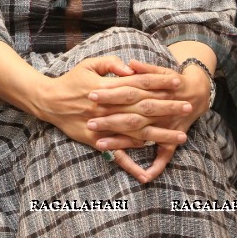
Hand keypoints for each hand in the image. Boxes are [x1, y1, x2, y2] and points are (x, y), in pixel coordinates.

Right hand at [35, 55, 188, 182]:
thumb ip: (110, 64)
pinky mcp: (95, 140)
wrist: (47, 101)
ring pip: (136, 132)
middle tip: (189, 107)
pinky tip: (146, 173)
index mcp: (107, 87)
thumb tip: (131, 68)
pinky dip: (130, 164)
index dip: (159, 83)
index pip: (139, 84)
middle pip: (143, 107)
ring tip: (182, 136)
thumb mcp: (88, 64)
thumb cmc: (70, 81)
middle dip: (168, 107)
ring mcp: (103, 125)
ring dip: (160, 134)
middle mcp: (108, 107)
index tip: (178, 83)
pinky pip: (115, 154)